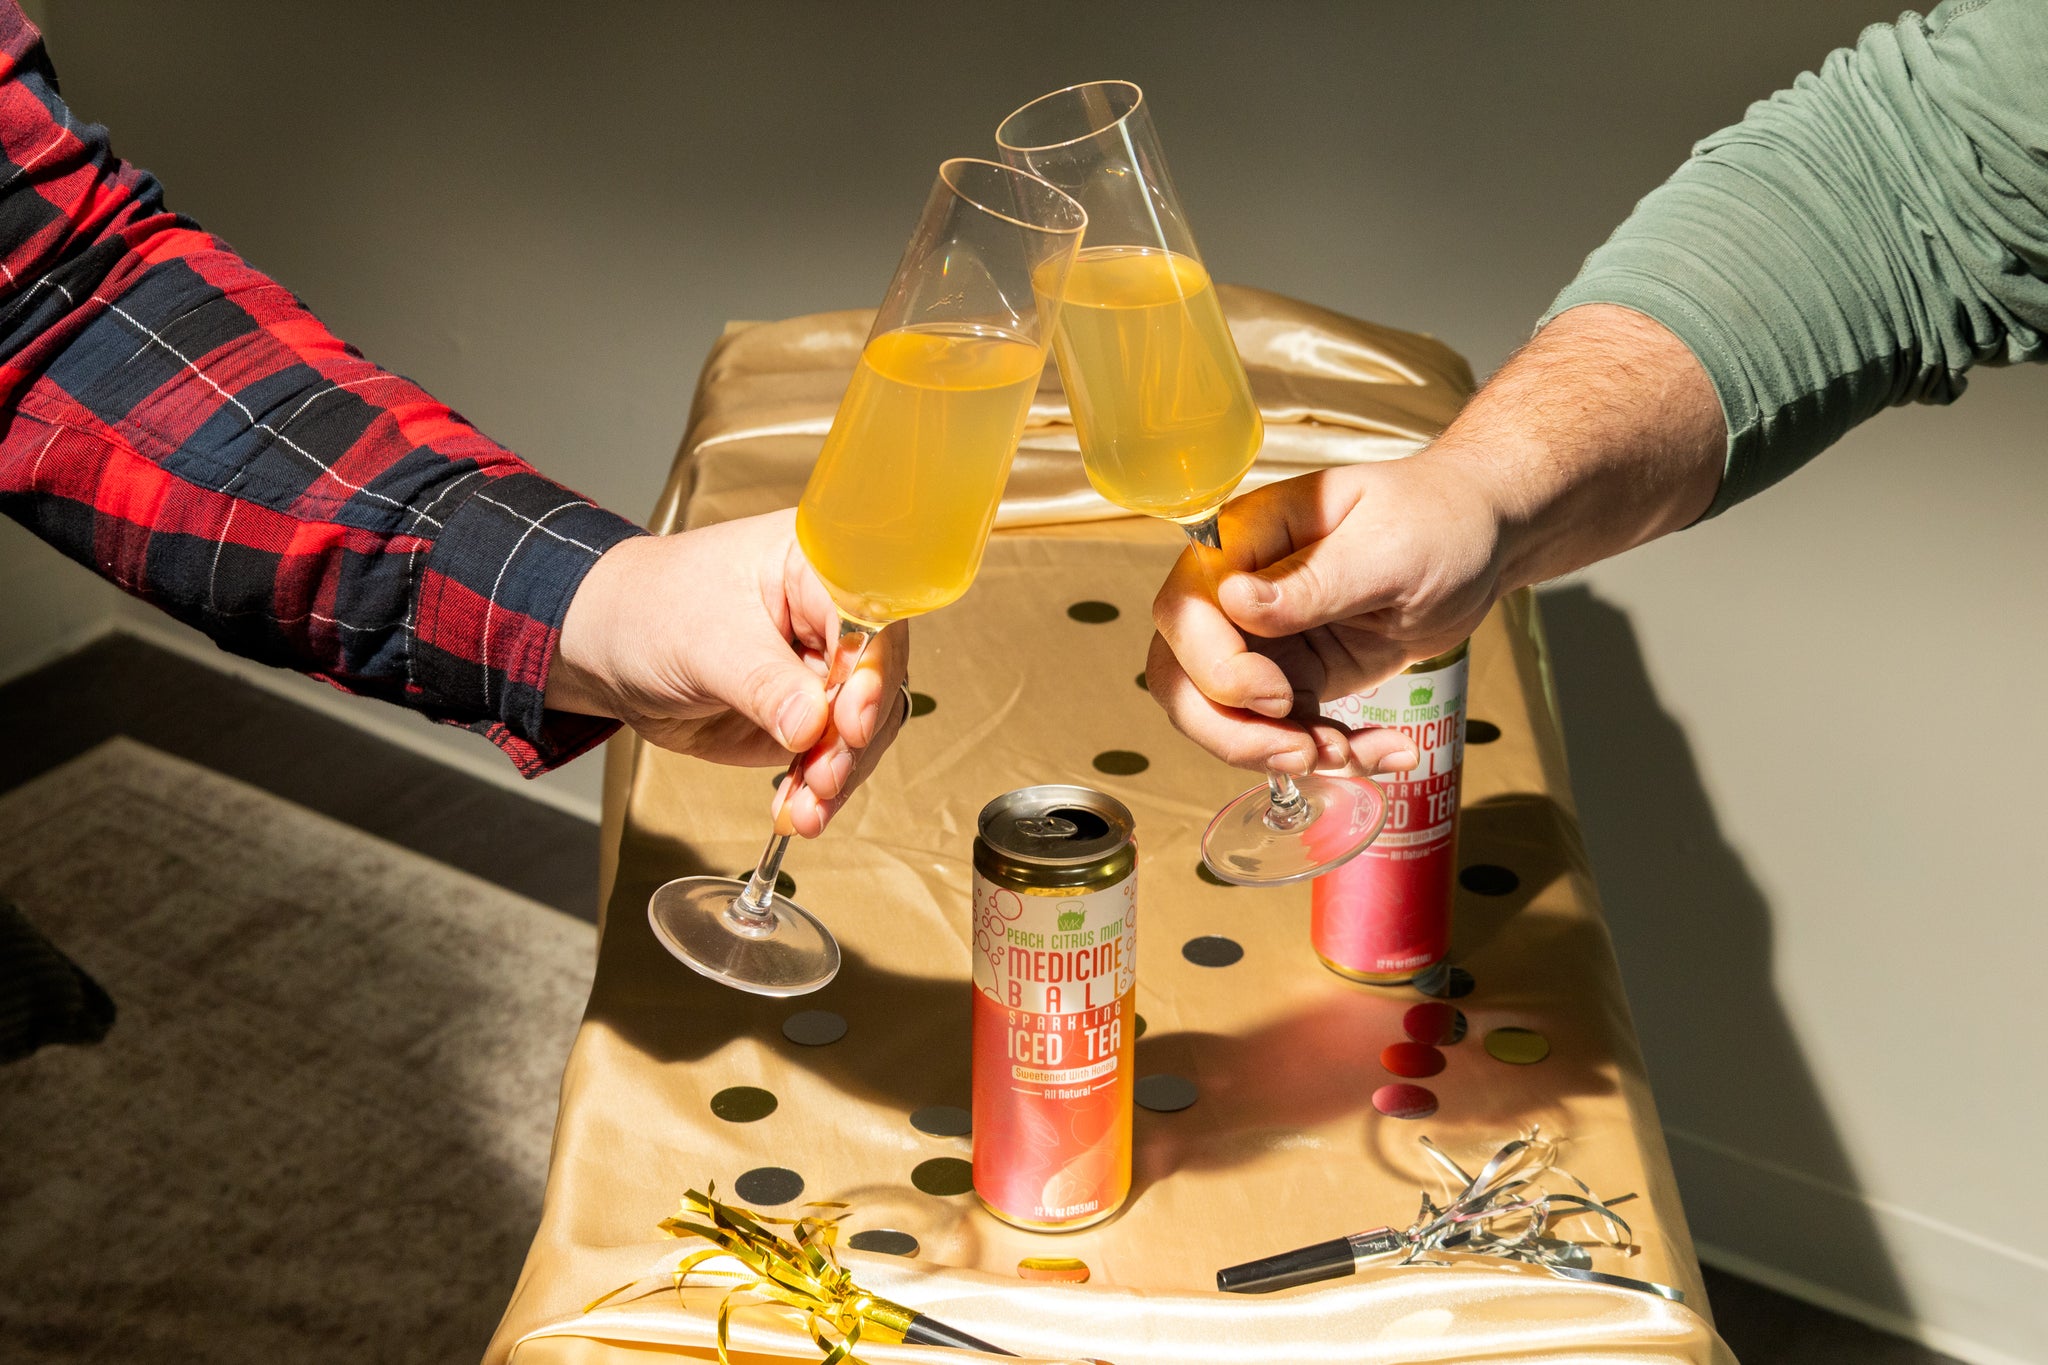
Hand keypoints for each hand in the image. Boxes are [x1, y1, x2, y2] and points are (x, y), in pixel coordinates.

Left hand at [544, 509, 908, 837]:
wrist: (607, 649)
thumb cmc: (649, 611)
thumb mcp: (703, 642)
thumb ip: (762, 683)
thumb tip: (811, 725)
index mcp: (817, 566)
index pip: (868, 618)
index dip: (868, 671)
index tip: (850, 722)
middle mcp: (832, 616)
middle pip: (875, 679)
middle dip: (852, 738)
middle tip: (824, 777)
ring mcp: (822, 670)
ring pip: (863, 727)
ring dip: (839, 774)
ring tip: (806, 808)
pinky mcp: (807, 716)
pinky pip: (831, 756)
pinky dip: (817, 790)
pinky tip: (798, 812)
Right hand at [1148, 304, 1724, 775]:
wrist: (1480, 542)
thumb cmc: (1437, 519)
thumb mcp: (1385, 548)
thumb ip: (1311, 582)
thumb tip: (1234, 600)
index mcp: (1246, 542)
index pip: (1185, 610)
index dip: (1214, 665)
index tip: (1276, 693)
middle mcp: (1238, 593)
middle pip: (1182, 677)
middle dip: (1230, 731)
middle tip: (1299, 753)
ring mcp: (1264, 641)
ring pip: (1225, 717)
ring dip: (1279, 752)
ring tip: (1350, 754)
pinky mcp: (1298, 677)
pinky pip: (1286, 731)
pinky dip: (1331, 753)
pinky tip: (1386, 751)